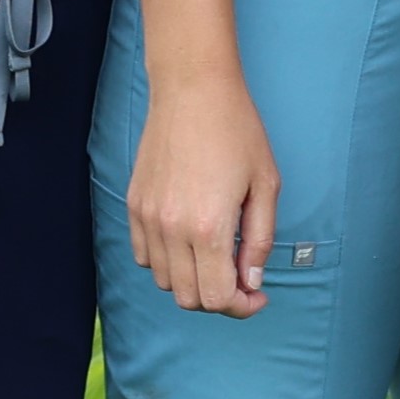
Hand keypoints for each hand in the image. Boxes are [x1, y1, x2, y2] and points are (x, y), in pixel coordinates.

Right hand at [124, 71, 283, 321]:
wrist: (192, 91)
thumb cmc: (237, 131)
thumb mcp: (266, 185)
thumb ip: (259, 240)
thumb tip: (251, 282)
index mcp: (209, 227)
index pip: (217, 297)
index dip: (241, 307)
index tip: (257, 296)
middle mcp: (172, 230)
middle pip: (188, 298)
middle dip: (218, 299)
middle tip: (241, 280)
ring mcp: (147, 219)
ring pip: (164, 281)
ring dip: (193, 280)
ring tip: (217, 257)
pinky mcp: (133, 206)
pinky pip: (145, 256)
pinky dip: (168, 262)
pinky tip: (190, 241)